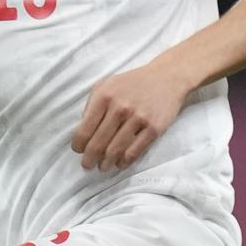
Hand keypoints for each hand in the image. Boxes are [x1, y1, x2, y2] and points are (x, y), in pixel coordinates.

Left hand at [73, 62, 195, 171]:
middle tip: (87, 165)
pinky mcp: (154, 128)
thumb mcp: (106, 84)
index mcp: (104, 96)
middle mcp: (120, 108)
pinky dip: (125, 162)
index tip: (79, 151)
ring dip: (106, 163)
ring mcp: (138, 118)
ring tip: (103, 168)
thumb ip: (92, 104)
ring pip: (116, 150)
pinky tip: (120, 164)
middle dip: (89, 159)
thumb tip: (82, 130)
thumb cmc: (133, 83)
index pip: (84, 130)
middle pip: (98, 143)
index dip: (79, 145)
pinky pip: (135, 151)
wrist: (166, 78)